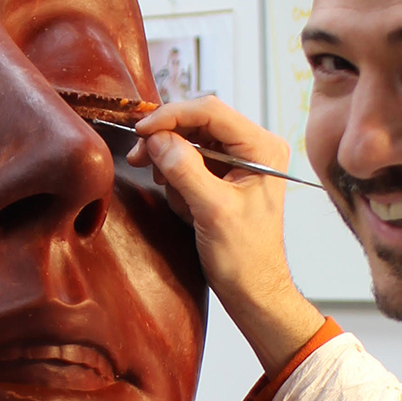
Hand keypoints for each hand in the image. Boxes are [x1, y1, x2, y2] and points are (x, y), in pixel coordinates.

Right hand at [128, 96, 324, 370]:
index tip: (141, 131)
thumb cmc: (246, 257)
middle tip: (139, 159)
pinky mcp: (223, 175)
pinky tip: (185, 206)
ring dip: (171, 166)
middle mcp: (253, 146)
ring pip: (189, 141)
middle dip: (167, 141)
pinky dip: (177, 180)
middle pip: (197, 121)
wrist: (252, 289)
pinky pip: (188, 162)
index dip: (171, 116)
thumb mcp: (213, 212)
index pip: (210, 111)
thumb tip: (157, 139)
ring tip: (178, 199)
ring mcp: (237, 160)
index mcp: (262, 148)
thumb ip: (185, 170)